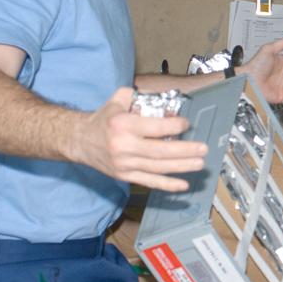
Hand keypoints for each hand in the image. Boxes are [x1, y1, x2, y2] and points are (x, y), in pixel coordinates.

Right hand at [73, 87, 208, 192]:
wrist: (79, 140)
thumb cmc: (103, 119)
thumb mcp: (118, 99)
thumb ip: (142, 96)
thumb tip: (168, 102)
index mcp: (123, 125)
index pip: (155, 128)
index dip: (175, 126)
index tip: (186, 124)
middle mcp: (124, 146)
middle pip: (160, 151)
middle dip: (185, 151)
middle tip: (203, 149)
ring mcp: (124, 164)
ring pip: (158, 168)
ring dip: (182, 167)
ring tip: (199, 163)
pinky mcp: (124, 176)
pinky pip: (149, 182)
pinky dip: (167, 185)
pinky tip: (183, 185)